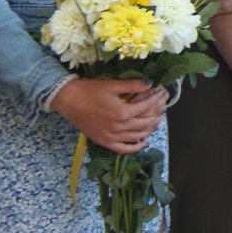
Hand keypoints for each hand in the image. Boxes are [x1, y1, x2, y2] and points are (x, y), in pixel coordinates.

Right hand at [50, 79, 167, 153]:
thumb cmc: (90, 90)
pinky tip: (143, 141)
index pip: (146, 107)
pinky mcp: (104, 142)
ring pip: (137, 136)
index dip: (156, 99)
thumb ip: (133, 85)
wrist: (69, 100)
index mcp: (122, 112)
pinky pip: (123, 149)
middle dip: (156, 114)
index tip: (162, 93)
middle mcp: (119, 127)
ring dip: (150, 129)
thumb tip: (150, 83)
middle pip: (145, 123)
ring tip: (157, 121)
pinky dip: (135, 147)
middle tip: (163, 106)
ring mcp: (111, 137)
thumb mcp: (112, 85)